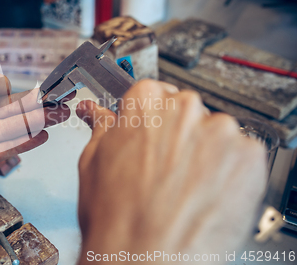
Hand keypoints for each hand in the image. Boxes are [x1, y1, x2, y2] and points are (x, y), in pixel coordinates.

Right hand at [76, 80, 266, 262]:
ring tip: (185, 189)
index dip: (153, 122)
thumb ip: (101, 128)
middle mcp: (184, 108)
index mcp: (144, 102)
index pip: (155, 94)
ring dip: (206, 154)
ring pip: (215, 134)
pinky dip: (229, 173)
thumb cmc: (117, 218)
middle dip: (179, 137)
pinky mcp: (249, 157)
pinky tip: (205, 195)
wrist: (146, 258)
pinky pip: (241, 156)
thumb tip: (96, 113)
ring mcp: (220, 131)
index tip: (154, 137)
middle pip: (187, 112)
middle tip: (165, 171)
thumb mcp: (93, 163)